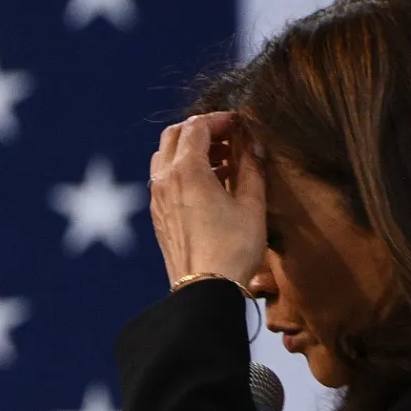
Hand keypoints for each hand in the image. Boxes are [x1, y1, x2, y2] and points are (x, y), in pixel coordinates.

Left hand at [148, 111, 266, 286]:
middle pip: (174, 136)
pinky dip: (183, 171)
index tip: (239, 123)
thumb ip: (251, 167)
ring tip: (222, 162)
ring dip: (190, 150)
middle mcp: (165, 180)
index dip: (220, 119)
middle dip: (201, 130)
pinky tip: (209, 185)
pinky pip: (165, 180)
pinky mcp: (158, 217)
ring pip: (166, 157)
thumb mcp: (252, 204)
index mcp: (187, 171)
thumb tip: (253, 145)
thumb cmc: (233, 248)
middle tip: (229, 138)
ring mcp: (157, 199)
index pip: (197, 127)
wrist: (206, 290)